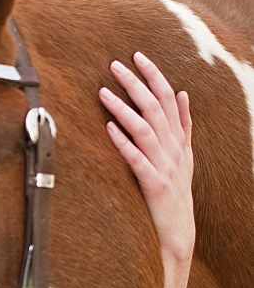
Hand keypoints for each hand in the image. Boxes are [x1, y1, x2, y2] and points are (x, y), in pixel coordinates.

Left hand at [99, 51, 194, 264]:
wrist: (178, 231)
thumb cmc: (175, 191)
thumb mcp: (184, 155)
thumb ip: (183, 124)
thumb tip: (182, 93)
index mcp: (179, 139)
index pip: (168, 97)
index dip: (154, 75)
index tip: (137, 56)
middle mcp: (174, 148)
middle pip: (155, 107)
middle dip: (135, 83)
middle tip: (114, 65)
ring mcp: (164, 166)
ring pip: (145, 129)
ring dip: (123, 108)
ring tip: (103, 92)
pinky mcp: (153, 185)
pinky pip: (136, 159)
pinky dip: (122, 142)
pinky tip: (107, 128)